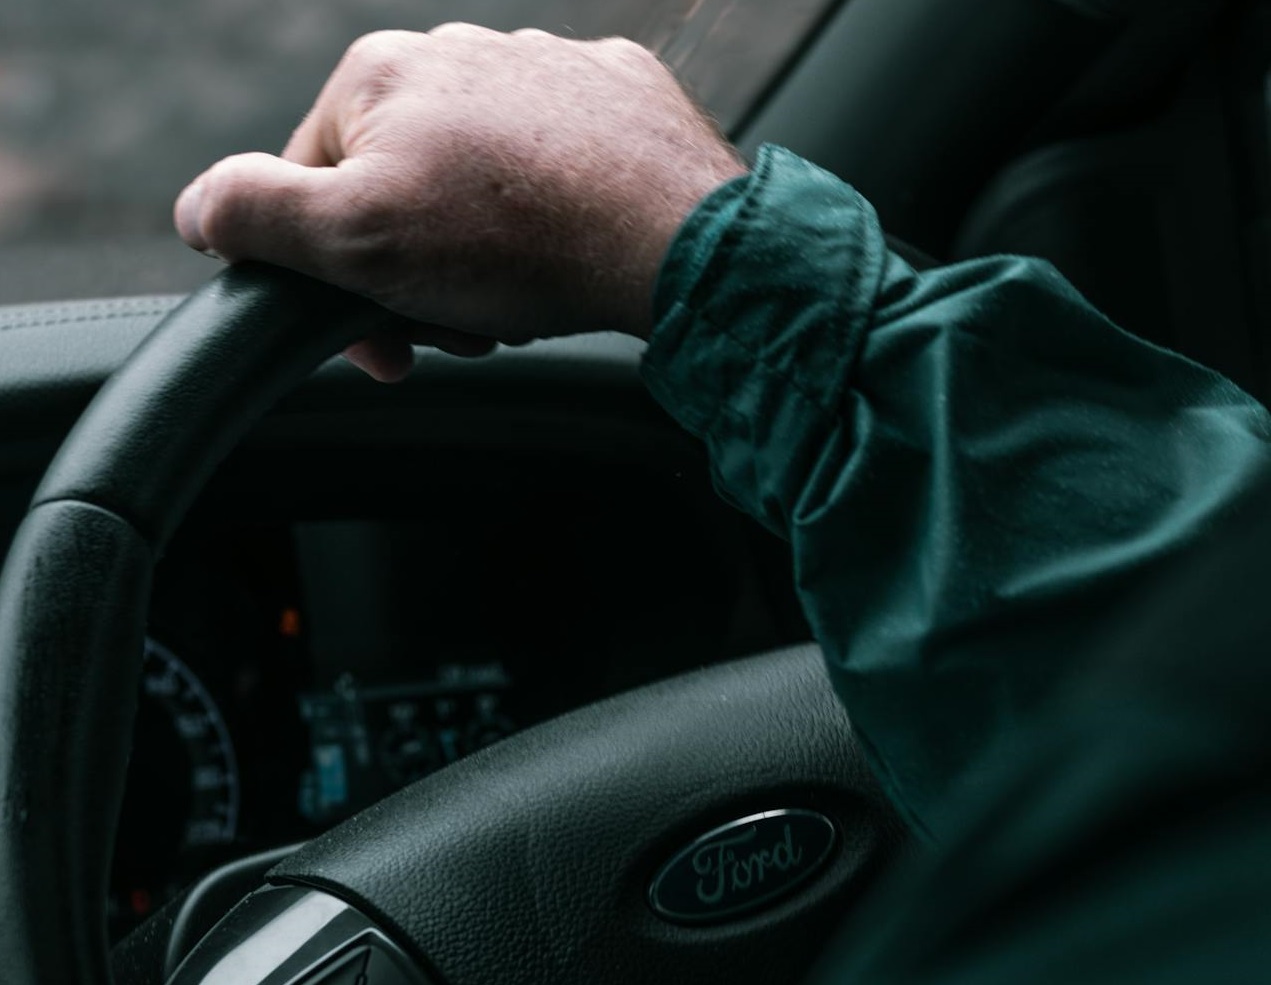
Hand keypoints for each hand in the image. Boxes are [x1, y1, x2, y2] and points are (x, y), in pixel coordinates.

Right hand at [173, 25, 747, 379]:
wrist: (675, 237)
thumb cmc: (516, 239)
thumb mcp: (353, 240)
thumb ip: (255, 215)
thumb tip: (199, 211)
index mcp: (379, 75)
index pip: (314, 185)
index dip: (338, 278)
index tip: (385, 342)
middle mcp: (460, 52)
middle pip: (401, 186)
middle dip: (417, 274)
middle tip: (461, 331)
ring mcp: (545, 67)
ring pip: (480, 181)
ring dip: (482, 255)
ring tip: (518, 301)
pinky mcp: (615, 96)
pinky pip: (556, 166)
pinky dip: (551, 215)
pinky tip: (569, 252)